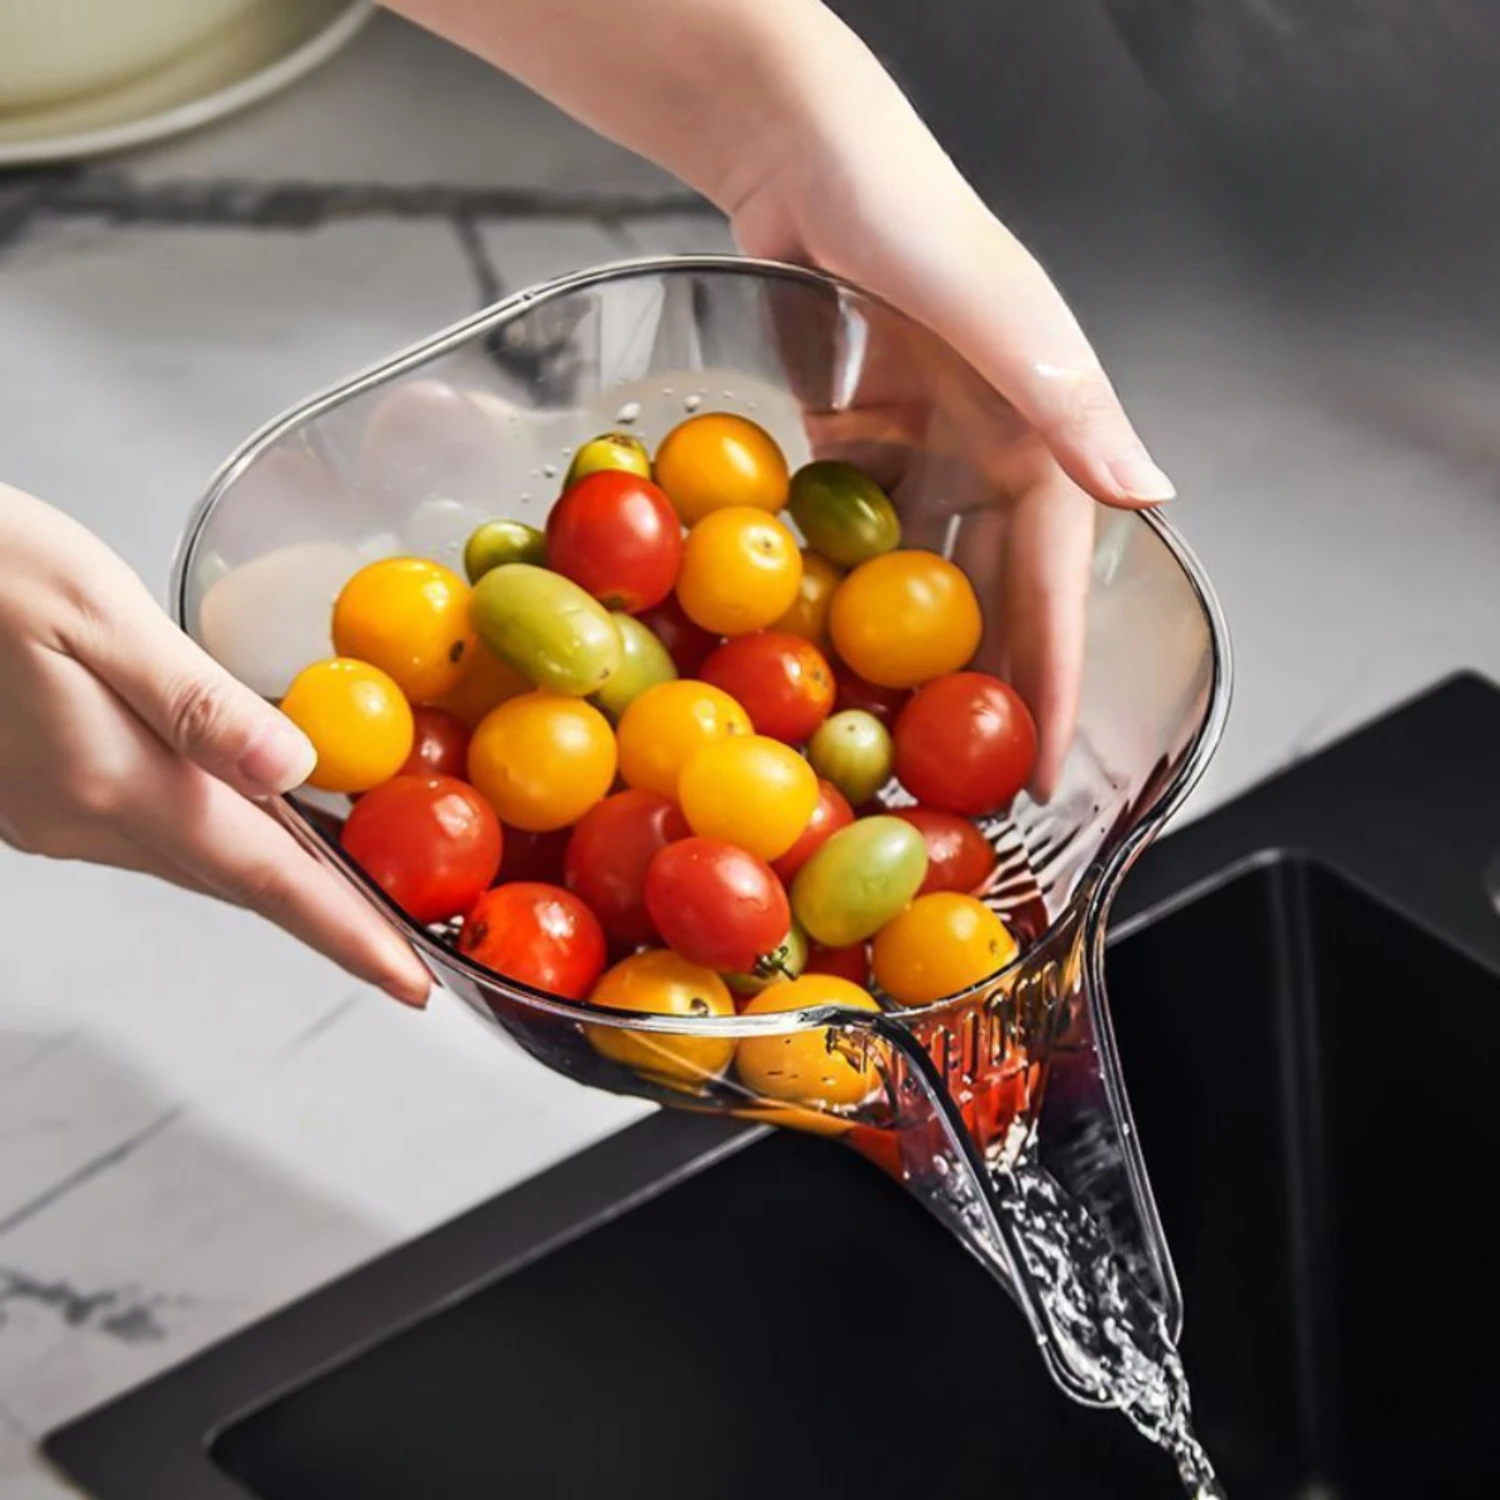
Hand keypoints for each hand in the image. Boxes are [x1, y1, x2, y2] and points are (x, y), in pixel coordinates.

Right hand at [0, 485, 430, 1005]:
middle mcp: (83, 815)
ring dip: (272, 876)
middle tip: (402, 948)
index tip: (408, 980)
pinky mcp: (37, 796)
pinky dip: (216, 834)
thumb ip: (197, 701)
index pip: (263, 878)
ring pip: (195, 860)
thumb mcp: (98, 613)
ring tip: (351, 887)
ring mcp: (53, 815)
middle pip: (236, 880)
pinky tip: (249, 813)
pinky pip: (153, 831)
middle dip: (326, 918)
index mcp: (113, 779)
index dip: (347, 932)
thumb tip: (290, 769)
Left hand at [725, 64, 1172, 797]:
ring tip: (889, 736)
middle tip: (965, 778)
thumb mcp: (999, 312)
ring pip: (920, 576)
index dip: (1053, 678)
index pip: (1052, 583)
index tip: (1043, 767)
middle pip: (989, 595)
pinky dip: (842, 588)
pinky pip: (852, 533)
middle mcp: (983, 452)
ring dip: (909, 653)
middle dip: (983, 687)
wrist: (801, 151)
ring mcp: (914, 450)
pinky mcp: (850, 442)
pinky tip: (819, 644)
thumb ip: (1071, 404)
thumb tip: (1151, 495)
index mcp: (1038, 436)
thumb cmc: (906, 215)